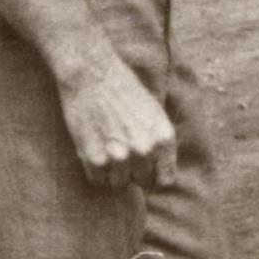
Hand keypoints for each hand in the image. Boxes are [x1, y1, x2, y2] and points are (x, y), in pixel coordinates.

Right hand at [59, 56, 175, 190]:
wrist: (93, 75)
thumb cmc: (124, 91)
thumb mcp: (154, 114)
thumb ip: (159, 142)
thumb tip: (159, 170)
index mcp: (164, 139)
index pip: (165, 179)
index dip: (153, 177)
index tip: (144, 171)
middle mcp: (146, 151)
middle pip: (141, 182)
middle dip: (132, 173)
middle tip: (121, 153)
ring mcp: (120, 156)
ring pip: (118, 183)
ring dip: (112, 172)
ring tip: (107, 149)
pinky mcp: (95, 158)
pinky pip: (97, 180)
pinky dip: (94, 171)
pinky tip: (93, 151)